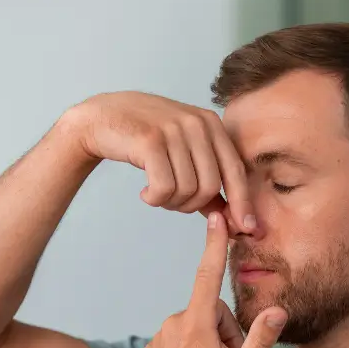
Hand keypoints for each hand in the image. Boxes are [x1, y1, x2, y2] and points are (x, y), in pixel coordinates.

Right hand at [68, 92, 255, 232]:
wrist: (102, 118)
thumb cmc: (146, 139)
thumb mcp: (182, 152)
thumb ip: (207, 178)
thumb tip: (232, 216)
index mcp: (211, 124)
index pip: (235, 171)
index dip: (242, 203)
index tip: (246, 229)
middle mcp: (196, 123)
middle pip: (210, 187)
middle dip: (191, 206)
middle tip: (171, 202)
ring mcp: (174, 130)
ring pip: (187, 190)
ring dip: (170, 203)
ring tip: (156, 194)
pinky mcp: (150, 140)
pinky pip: (164, 188)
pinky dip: (155, 199)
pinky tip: (145, 194)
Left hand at [143, 211, 286, 347]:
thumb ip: (261, 337)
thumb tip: (278, 311)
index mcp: (196, 326)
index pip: (208, 276)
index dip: (214, 246)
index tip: (214, 218)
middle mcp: (173, 326)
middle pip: (210, 311)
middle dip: (224, 331)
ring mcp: (159, 339)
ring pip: (194, 326)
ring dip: (207, 343)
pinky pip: (178, 340)